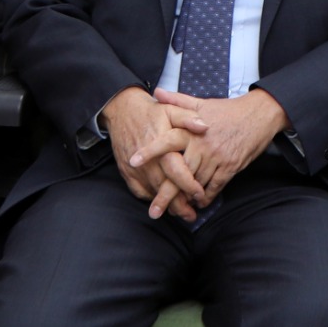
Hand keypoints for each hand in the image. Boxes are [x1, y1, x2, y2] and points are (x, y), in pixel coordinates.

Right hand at [103, 86, 208, 220]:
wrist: (122, 111)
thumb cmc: (151, 111)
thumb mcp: (172, 110)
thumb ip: (188, 118)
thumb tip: (205, 127)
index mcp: (161, 146)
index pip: (176, 171)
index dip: (189, 185)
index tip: (200, 195)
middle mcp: (147, 161)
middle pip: (165, 188)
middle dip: (179, 204)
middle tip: (192, 216)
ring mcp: (134, 168)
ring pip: (153, 193)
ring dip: (167, 205)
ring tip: (182, 214)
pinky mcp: (126, 172)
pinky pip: (139, 191)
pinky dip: (151, 198)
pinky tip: (162, 204)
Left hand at [153, 87, 285, 199]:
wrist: (260, 114)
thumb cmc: (228, 110)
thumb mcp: (202, 103)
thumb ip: (177, 101)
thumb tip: (156, 92)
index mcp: (193, 130)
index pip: (167, 140)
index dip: (150, 151)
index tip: (133, 161)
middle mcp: (203, 145)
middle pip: (179, 173)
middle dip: (165, 194)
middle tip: (154, 211)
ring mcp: (217, 157)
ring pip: (196, 184)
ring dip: (185, 199)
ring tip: (175, 211)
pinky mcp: (231, 167)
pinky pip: (215, 187)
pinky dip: (206, 197)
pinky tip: (198, 203)